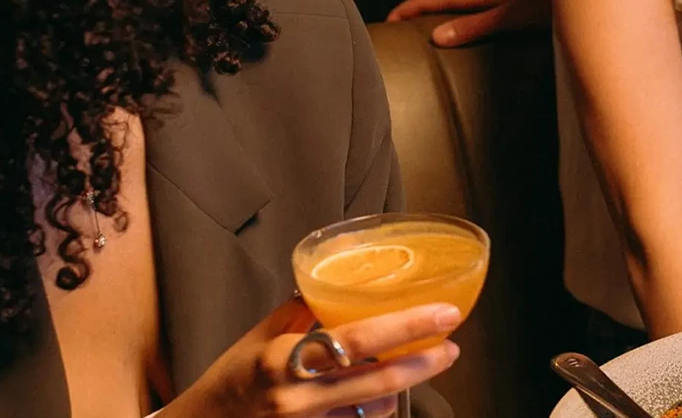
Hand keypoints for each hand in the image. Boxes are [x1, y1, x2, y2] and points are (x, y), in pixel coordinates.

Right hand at [163, 298, 462, 417]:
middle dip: (423, 362)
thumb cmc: (229, 381)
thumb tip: (332, 277)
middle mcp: (297, 399)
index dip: (407, 326)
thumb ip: (299, 311)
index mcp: (282, 359)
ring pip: (375, 412)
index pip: (358, 340)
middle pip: (379, 382)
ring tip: (414, 368)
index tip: (445, 313)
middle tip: (451, 345)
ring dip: (400, 390)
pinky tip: (380, 400)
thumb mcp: (258, 338)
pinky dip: (374, 413)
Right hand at [386, 0, 550, 46]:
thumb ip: (475, 26)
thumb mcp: (511, 17)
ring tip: (429, 29)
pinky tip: (468, 20)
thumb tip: (436, 36)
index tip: (385, 24)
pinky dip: (459, 8)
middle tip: (400, 32)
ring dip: (439, 9)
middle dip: (416, 11)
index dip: (404, 10)